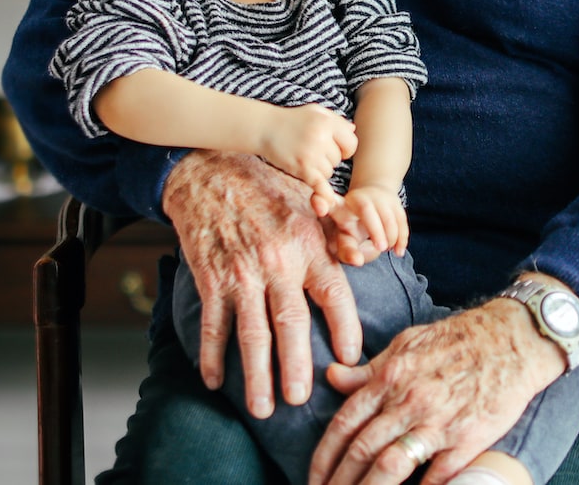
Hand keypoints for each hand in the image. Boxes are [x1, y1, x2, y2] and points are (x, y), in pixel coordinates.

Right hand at [162, 150, 362, 416]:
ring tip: (263, 408)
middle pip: (290, 324)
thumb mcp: (311, 204)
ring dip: (256, 375)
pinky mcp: (211, 277)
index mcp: (308, 245)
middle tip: (300, 401)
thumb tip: (366, 253)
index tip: (350, 360)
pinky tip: (215, 382)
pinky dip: (212, 356)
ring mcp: (241, 273)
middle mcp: (277, 261)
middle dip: (295, 367)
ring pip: (251, 333)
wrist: (213, 171)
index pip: (334, 294)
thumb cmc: (270, 189)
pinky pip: (213, 324)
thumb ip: (338, 232)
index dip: (345, 329)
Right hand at [257, 103, 356, 202]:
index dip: (345, 148)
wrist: (264, 128)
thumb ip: (336, 120)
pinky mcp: (301, 168)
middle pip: (338, 160)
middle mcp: (322, 137)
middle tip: (311, 150)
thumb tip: (353, 131)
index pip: (351, 143)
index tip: (335, 148)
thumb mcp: (315, 112)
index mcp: (328, 122)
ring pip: (328, 172)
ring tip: (304, 158)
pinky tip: (327, 201)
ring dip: (319, 170)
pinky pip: (319, 184)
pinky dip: (324, 194)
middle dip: (328, 158)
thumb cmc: (291, 119)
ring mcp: (311, 154)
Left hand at [308, 299, 563, 484]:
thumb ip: (369, 368)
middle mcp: (409, 400)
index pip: (345, 424)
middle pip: (361, 451)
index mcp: (391, 376)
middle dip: (339, 482)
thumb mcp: (407, 343)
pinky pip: (437, 476)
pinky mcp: (468, 439)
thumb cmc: (460, 339)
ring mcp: (439, 422)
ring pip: (391, 466)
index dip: (324, 457)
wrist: (514, 338)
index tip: (313, 478)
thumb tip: (332, 377)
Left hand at [327, 184, 408, 265]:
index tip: (323, 213)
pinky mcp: (394, 201)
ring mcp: (378, 197)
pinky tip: (398, 251)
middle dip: (375, 230)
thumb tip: (357, 260)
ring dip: (390, 235)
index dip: (321, 202)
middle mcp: (359, 198)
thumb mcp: (345, 234)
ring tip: (387, 250)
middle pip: (366, 210)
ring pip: (386, 215)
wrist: (373, 196)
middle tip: (380, 248)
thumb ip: (346, 250)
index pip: (330, 204)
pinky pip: (400, 219)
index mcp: (340, 206)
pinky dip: (401, 236)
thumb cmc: (353, 223)